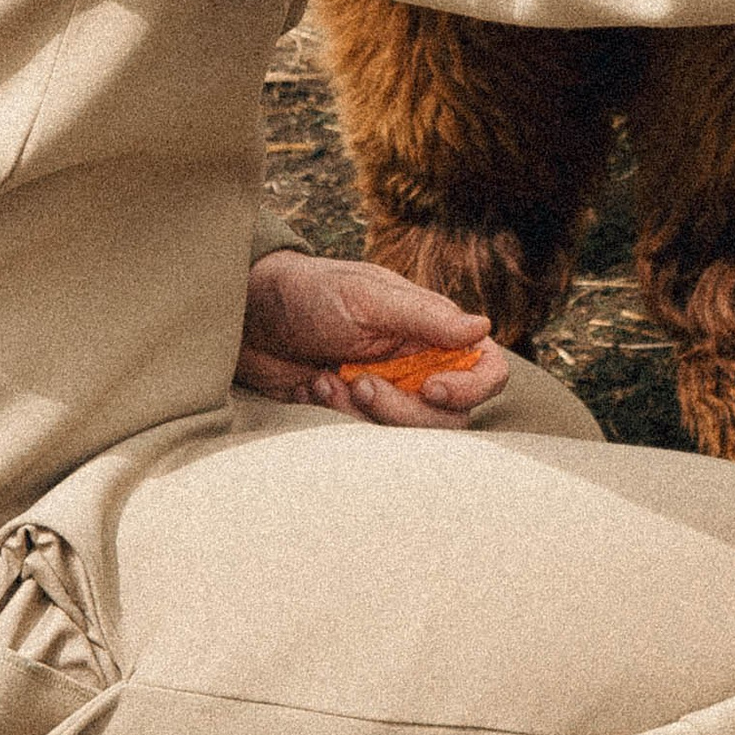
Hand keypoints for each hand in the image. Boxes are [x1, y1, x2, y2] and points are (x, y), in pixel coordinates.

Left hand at [238, 248, 509, 427]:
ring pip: (409, 436)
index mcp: (432, 331)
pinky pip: (366, 442)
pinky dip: (339, 419)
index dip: (473, 388)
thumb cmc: (310, 292)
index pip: (487, 369)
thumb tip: (483, 328)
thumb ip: (423, 317)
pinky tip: (313, 386)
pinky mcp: (354, 417)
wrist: (248, 316)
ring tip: (328, 379)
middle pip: (450, 417)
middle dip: (404, 410)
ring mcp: (388, 395)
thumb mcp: (365, 296)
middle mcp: (419, 367)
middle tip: (360, 384)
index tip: (433, 389)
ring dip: (367, 415)